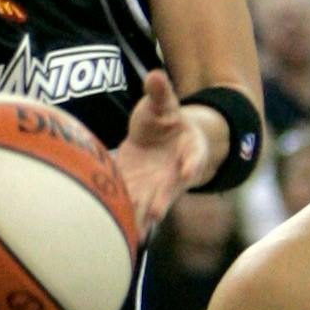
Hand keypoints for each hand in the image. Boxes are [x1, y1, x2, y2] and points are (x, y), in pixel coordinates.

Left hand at [115, 71, 211, 233]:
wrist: (162, 141)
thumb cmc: (165, 119)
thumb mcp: (164, 103)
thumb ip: (160, 92)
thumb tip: (154, 75)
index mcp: (188, 148)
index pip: (192, 156)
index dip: (191, 164)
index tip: (188, 172)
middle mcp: (175, 173)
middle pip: (171, 188)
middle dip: (163, 199)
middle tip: (158, 212)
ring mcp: (157, 187)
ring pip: (151, 204)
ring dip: (143, 217)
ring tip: (137, 233)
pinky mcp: (138, 192)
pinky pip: (132, 207)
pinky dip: (126, 219)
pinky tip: (118, 233)